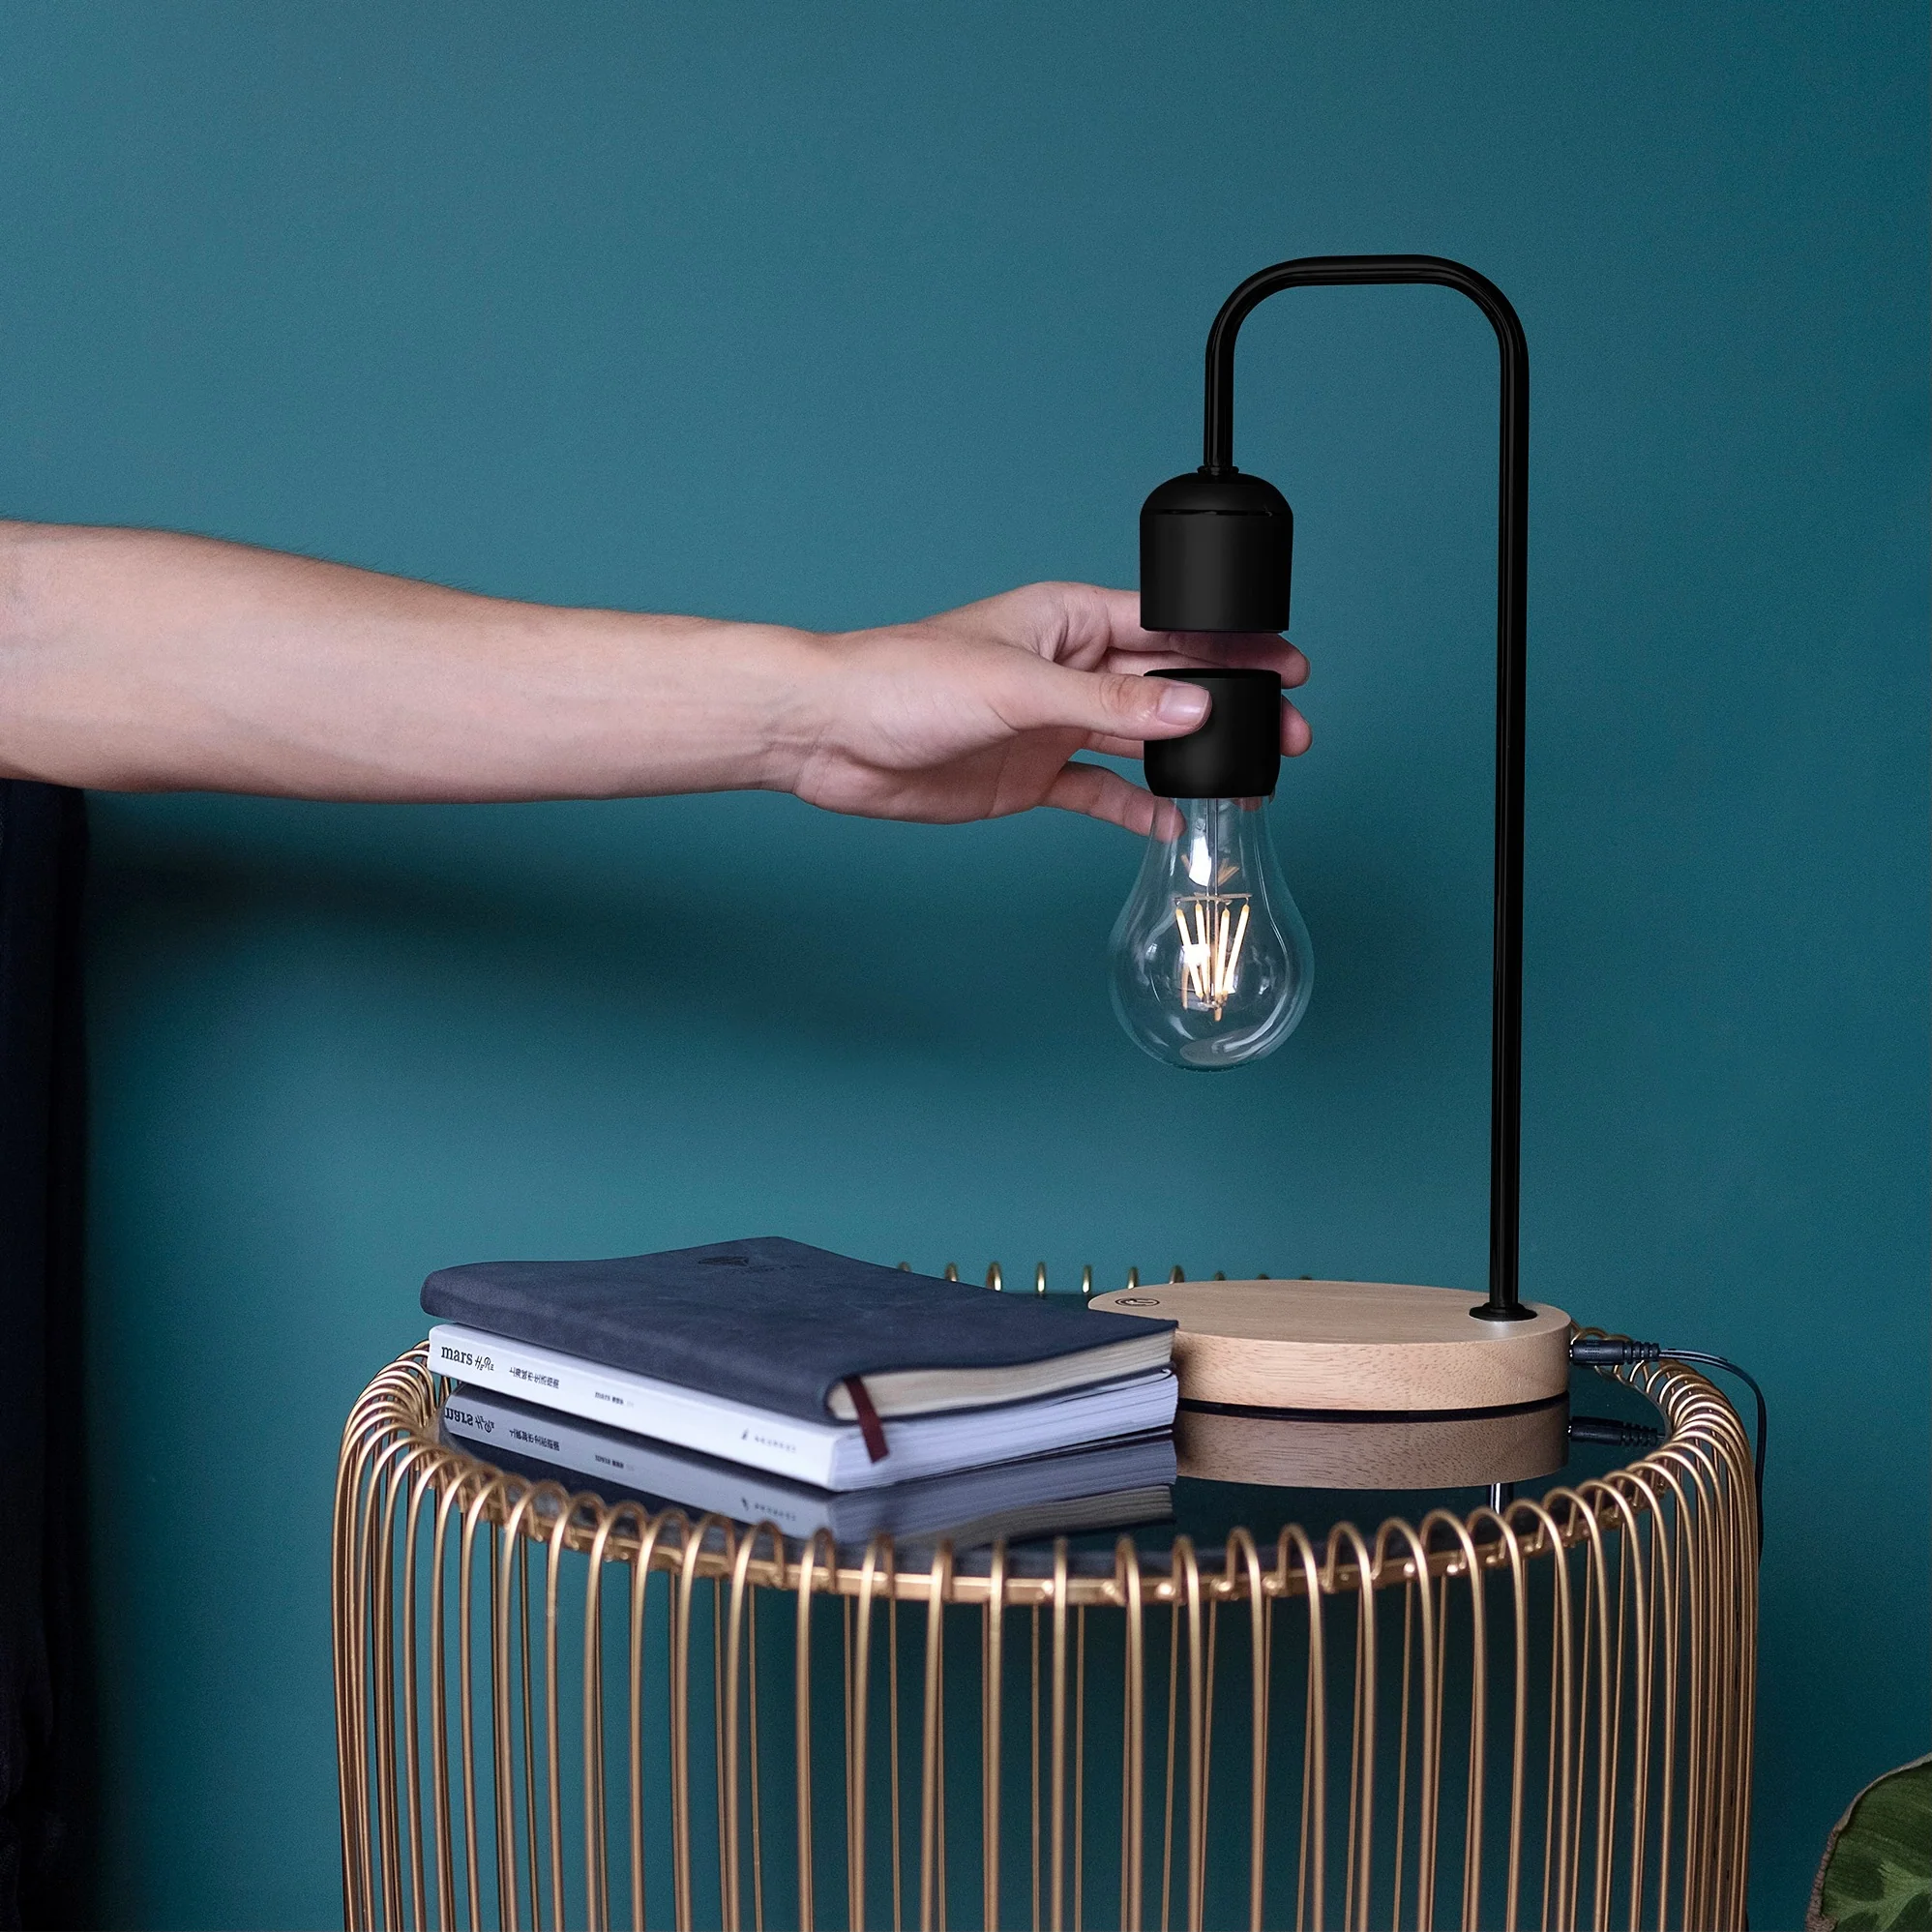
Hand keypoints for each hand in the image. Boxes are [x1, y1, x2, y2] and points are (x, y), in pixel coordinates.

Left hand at [782, 582, 1309, 831]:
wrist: (829, 736)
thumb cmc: (902, 682)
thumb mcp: (1016, 687)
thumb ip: (1108, 701)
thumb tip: (1191, 704)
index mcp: (1067, 620)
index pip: (1168, 628)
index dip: (1231, 648)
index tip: (1287, 666)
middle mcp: (1067, 669)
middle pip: (1168, 686)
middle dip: (1230, 708)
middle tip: (1290, 733)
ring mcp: (1052, 725)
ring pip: (1142, 741)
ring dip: (1192, 761)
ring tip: (1249, 784)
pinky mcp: (1031, 775)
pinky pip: (1100, 793)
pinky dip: (1137, 809)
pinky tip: (1175, 824)